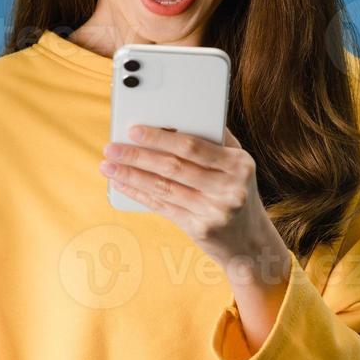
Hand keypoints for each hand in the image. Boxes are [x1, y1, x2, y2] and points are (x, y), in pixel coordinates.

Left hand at [100, 127, 290, 287]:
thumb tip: (177, 116)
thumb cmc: (235, 191)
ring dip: (131, 175)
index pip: (192, 146)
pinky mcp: (200, 229)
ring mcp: (215, 211)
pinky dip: (139, 194)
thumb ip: (215, 140)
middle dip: (138, 156)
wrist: (250, 242)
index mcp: (239, 164)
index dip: (160, 138)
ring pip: (164, 188)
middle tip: (111, 147)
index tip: (133, 130)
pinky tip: (122, 184)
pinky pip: (163, 207)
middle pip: (174, 167)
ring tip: (108, 165)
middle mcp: (229, 188)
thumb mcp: (236, 165)